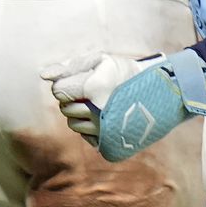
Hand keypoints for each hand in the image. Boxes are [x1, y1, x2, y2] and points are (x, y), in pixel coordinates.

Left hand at [44, 49, 205, 161]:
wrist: (162, 94)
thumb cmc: (128, 73)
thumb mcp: (101, 60)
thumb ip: (70, 66)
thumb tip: (43, 75)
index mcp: (92, 90)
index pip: (59, 91)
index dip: (69, 84)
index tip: (85, 81)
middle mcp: (95, 114)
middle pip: (64, 110)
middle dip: (75, 100)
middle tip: (95, 92)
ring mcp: (103, 133)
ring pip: (73, 125)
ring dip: (82, 115)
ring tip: (103, 104)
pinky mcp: (110, 146)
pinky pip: (87, 138)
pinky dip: (93, 129)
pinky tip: (109, 118)